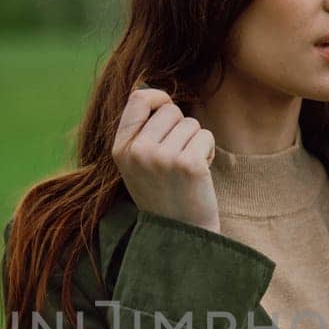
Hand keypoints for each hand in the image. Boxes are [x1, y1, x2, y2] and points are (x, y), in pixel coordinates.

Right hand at [112, 86, 220, 232]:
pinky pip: (205, 136)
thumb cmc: (163, 196)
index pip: (139, 98)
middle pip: (170, 111)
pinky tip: (199, 176)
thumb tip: (153, 90)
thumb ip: (140, 131)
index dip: (159, 98)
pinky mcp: (188, 165)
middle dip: (181, 128)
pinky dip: (208, 153)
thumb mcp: (138, 164)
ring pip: (191, 123)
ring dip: (196, 143)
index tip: (168, 110)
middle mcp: (138, 152)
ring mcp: (162, 158)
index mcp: (120, 150)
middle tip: (178, 159)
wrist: (180, 238)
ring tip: (186, 171)